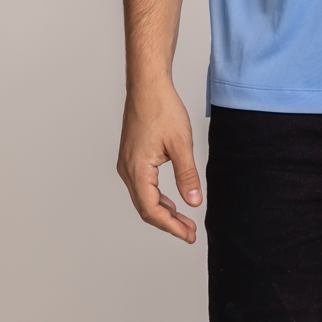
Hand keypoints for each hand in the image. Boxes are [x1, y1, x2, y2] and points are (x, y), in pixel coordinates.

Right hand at [117, 82, 202, 242]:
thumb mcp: (181, 144)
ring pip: (143, 198)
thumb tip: (194, 202)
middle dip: (168, 223)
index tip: (188, 235)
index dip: (171, 226)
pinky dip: (157, 197)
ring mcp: (127, 164)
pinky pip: (143, 186)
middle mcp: (127, 170)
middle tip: (190, 232)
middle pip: (145, 208)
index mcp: (137, 169)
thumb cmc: (162, 108)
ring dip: (163, 211)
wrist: (148, 86)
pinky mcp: (131, 158)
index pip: (151, 210)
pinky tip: (172, 201)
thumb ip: (187, 176)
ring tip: (184, 221)